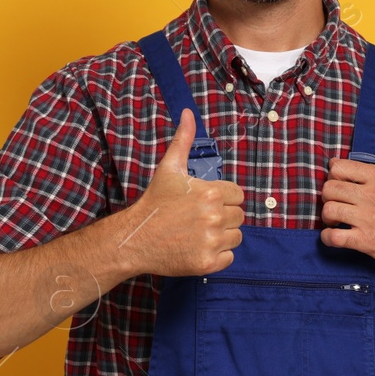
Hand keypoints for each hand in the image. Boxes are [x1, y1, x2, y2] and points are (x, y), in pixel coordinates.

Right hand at [124, 108, 245, 277]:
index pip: (238, 195)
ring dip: (222, 236)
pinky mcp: (207, 262)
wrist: (135, 237)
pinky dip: (217, 255)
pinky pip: (229, 258)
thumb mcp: (169, 168)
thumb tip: (188, 113)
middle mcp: (215, 217)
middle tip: (199, 218)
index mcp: (212, 192)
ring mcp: (212, 241)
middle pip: (239, 216)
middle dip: (223, 217)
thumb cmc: (155, 202)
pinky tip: (198, 247)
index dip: (224, 198)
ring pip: (236, 237)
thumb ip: (183, 140)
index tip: (205, 202)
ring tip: (199, 232)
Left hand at [319, 158, 374, 268]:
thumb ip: (366, 173)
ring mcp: (368, 218)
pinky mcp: (366, 241)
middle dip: (327, 198)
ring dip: (327, 218)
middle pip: (329, 189)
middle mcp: (372, 195)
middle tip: (336, 205)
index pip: (338, 168)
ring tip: (335, 222)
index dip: (333, 177)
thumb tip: (334, 163)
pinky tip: (333, 237)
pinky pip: (333, 237)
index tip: (338, 187)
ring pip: (328, 210)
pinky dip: (327, 238)